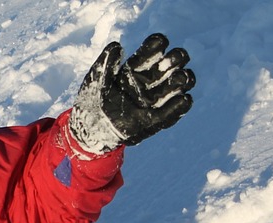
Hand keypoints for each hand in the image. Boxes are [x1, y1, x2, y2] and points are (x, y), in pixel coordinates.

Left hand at [69, 33, 195, 154]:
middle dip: (176, 59)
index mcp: (134, 69)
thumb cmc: (90, 101)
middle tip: (174, 60)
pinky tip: (184, 99)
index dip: (158, 45)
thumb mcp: (96, 80)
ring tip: (182, 78)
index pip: (151, 52)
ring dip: (182, 80)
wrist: (87, 129)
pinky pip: (171, 113)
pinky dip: (180, 106)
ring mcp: (151, 101)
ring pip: (176, 86)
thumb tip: (117, 46)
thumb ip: (106, 62)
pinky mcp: (153, 121)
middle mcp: (146, 83)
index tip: (160, 43)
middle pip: (169, 66)